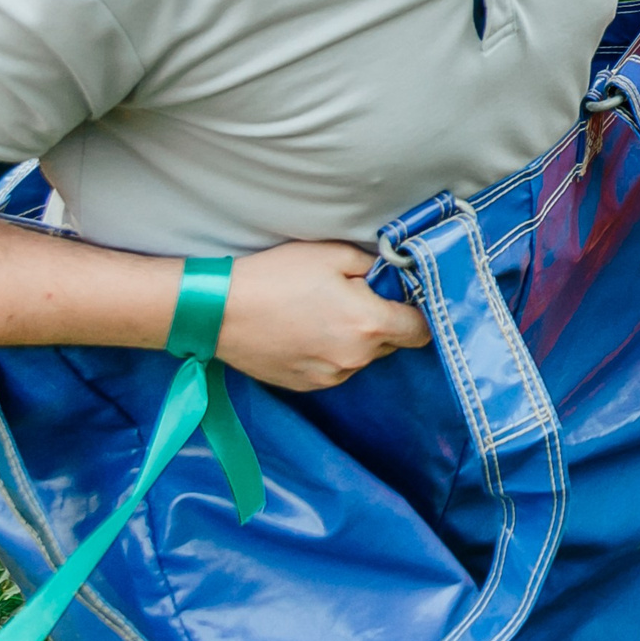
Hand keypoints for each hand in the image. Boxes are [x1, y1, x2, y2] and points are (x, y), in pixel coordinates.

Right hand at [216, 240, 430, 390]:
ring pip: (362, 357)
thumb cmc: (276, 277)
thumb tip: (395, 275)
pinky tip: (306, 331)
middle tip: (354, 297)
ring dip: (356, 339)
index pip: (421, 330)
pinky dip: (332, 353)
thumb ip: (375, 267)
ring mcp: (331, 376)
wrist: (218, 311)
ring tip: (322, 313)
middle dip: (382, 322)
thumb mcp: (333, 255)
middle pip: (392, 343)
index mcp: (369, 324)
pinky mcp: (307, 386)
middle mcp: (356, 358)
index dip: (417, 312)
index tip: (404, 299)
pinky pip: (336, 369)